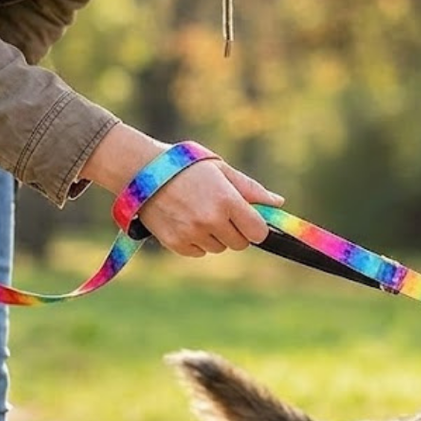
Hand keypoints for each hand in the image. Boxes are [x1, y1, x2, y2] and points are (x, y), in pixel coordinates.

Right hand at [81, 124, 283, 256]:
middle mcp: (211, 220)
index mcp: (227, 200)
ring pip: (219, 248)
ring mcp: (192, 233)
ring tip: (200, 213)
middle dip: (236, 232)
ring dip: (215, 236)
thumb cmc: (187, 167)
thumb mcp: (222, 170)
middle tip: (222, 213)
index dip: (256, 228)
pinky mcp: (175, 243)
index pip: (258, 232)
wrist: (141, 170)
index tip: (250, 221)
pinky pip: (198, 252)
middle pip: (240, 244)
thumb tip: (278, 203)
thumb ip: (251, 189)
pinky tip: (186, 221)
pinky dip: (197, 242)